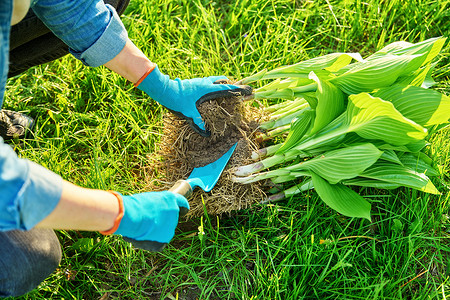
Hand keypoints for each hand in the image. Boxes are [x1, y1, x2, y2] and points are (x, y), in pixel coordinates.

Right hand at [113, 191, 188, 245]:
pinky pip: (159, 242)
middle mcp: (174, 212)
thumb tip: (153, 216)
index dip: (181, 206)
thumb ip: (155, 206)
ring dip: (155, 230)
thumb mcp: (146, 200)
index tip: (182, 210)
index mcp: (170, 199)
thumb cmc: (134, 205)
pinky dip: (151, 241)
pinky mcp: (165, 239)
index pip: (181, 202)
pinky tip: (142, 237)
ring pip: (163, 230)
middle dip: (161, 220)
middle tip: (147, 220)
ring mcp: (171, 227)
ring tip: (141, 228)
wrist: (132, 216)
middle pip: (170, 218)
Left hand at [136, 65, 251, 135]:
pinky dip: (212, 86)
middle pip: (223, 81)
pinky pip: (207, 82)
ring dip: (221, 85)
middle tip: (237, 92)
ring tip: (225, 92)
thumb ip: (198, 122)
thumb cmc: (177, 100)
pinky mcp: (194, 82)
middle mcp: (205, 83)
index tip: (249, 91)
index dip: (239, 90)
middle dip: (231, 86)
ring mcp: (199, 81)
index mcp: (207, 89)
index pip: (227, 88)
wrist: (163, 89)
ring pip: (215, 80)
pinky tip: (209, 94)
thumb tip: (206, 133)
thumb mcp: (188, 113)